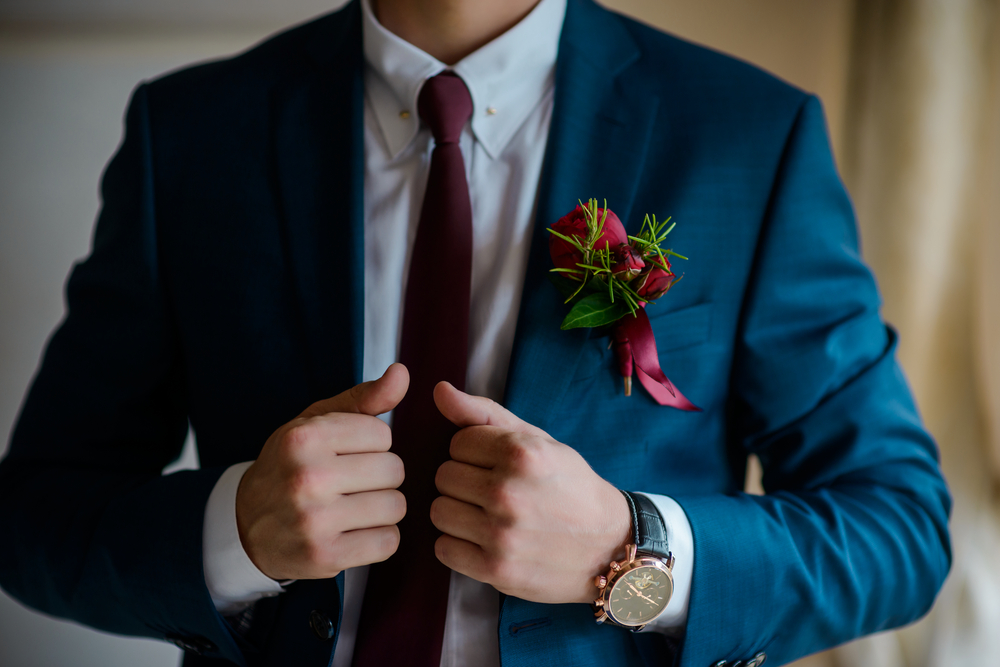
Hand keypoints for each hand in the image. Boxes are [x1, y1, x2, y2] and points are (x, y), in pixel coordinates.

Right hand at [236, 364, 408, 580]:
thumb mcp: (318, 422)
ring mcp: (315, 521)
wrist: (247, 525)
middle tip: (352, 483)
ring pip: (396, 506)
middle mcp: (307, 477)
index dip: (372, 446)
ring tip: (355, 506)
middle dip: (381, 476)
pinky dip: (380, 538)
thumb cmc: (292, 464)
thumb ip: (364, 397)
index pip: (383, 436)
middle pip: (394, 470)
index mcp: (306, 438)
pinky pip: (389, 542)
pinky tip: (356, 532)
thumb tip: (401, 373)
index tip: (348, 454)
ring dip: (383, 508)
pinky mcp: (325, 556)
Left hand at [430, 382, 630, 603]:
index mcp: (521, 453)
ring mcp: (501, 534)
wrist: (609, 545)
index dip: (476, 453)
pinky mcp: (495, 570)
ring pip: (439, 511)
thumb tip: (439, 390)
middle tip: (496, 491)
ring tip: (487, 515)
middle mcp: (508, 492)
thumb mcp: (537, 440)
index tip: (499, 466)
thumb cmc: (569, 486)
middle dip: (466, 481)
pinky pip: (443, 549)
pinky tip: (484, 540)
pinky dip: (459, 545)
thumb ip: (483, 413)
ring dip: (458, 513)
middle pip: (443, 477)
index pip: (458, 443)